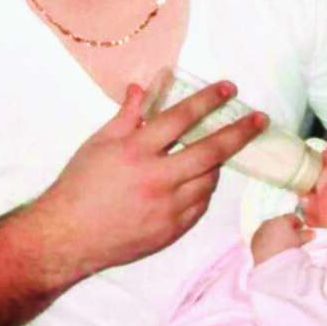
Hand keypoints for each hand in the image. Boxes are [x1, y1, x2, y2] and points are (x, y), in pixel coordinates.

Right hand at [34, 81, 265, 279]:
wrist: (68, 236)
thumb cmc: (78, 187)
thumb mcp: (98, 144)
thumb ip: (127, 116)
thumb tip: (143, 88)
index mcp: (135, 152)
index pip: (180, 118)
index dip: (207, 100)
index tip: (228, 89)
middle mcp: (156, 179)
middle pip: (210, 151)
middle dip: (239, 132)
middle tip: (258, 119)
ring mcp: (167, 208)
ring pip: (209, 181)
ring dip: (216, 164)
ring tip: (215, 153)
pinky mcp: (171, 230)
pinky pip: (199, 206)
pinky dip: (203, 190)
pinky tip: (197, 182)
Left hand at [250, 213, 311, 264]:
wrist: (268, 260)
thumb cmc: (287, 247)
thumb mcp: (300, 240)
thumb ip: (307, 235)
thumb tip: (312, 233)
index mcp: (281, 219)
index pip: (292, 217)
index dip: (299, 222)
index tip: (302, 228)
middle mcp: (269, 222)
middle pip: (280, 222)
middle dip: (287, 228)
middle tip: (293, 237)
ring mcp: (260, 230)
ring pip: (270, 229)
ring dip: (277, 234)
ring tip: (283, 244)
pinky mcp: (254, 240)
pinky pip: (263, 237)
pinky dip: (268, 240)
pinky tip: (273, 249)